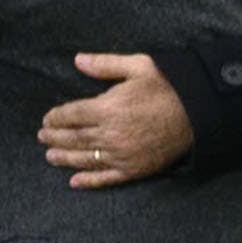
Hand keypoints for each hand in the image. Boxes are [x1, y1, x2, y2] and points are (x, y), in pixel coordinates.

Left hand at [42, 56, 196, 189]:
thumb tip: (77, 59)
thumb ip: (105, 64)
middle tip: (42, 138)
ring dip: (65, 159)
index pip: (71, 115)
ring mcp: (121, 155)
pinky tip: (75, 183)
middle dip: (55, 138)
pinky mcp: (134, 169)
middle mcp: (110, 134)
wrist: (199, 113)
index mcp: (107, 108)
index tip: (46, 119)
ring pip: (85, 159)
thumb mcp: (138, 66)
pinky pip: (106, 178)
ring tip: (50, 157)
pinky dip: (89, 181)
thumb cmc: (168, 86)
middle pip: (74, 138)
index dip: (56, 118)